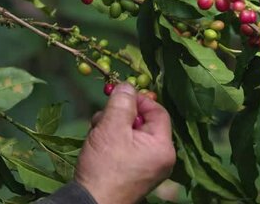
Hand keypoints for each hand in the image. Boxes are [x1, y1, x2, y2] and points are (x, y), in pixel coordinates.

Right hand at [75, 84, 175, 203]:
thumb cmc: (105, 166)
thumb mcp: (111, 127)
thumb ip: (122, 103)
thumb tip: (127, 85)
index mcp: (163, 147)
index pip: (158, 112)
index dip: (139, 99)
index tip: (119, 95)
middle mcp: (160, 159)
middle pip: (143, 123)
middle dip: (120, 115)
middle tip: (102, 116)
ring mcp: (147, 168)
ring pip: (132, 135)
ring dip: (112, 127)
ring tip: (96, 132)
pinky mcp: (133, 174)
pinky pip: (127, 149)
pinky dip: (112, 142)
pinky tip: (96, 144)